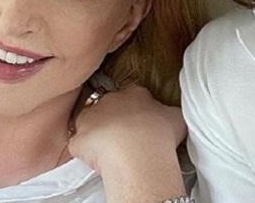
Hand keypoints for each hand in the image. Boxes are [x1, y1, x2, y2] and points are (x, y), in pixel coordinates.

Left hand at [69, 84, 186, 175]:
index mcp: (134, 93)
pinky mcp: (79, 138)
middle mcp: (111, 99)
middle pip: (108, 106)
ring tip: (109, 150)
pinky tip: (97, 161)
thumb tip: (169, 115)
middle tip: (125, 138)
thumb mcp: (176, 117)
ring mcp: (91, 117)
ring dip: (96, 133)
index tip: (138, 121)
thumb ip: (168, 112)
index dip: (134, 109)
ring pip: (89, 122)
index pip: (131, 95)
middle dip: (113, 119)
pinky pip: (79, 144)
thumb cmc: (160, 134)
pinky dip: (85, 153)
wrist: (139, 153)